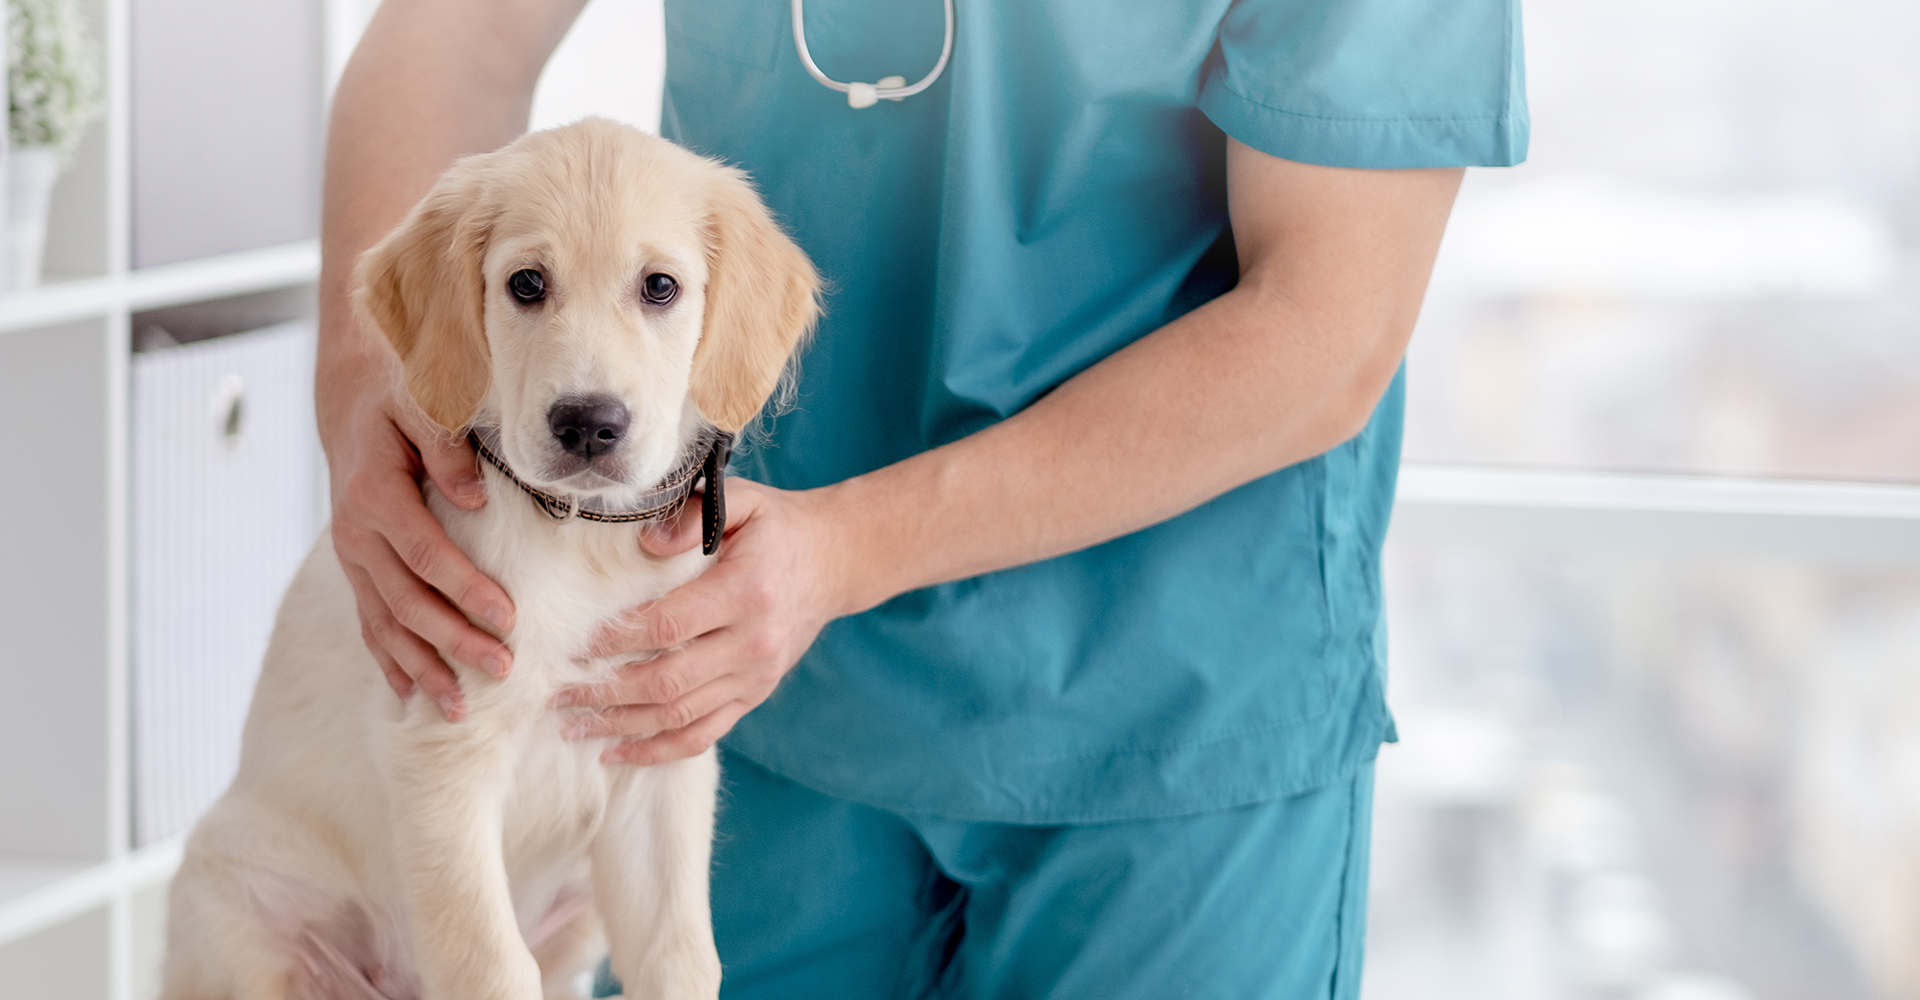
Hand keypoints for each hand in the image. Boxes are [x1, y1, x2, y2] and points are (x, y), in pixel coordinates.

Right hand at [320, 350, 515, 720]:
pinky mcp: (357, 567)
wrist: (351, 395)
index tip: (508, 619)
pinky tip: (412, 693)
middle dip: (455, 642)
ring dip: (422, 667)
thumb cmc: (399, 394)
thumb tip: (475, 498)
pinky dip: (391, 659)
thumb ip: (447, 446)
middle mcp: (357, 533)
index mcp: (375, 494)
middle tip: (503, 671)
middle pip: (408, 601)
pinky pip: (370, 620)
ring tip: (459, 709)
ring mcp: (353, 556)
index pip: (427, 554)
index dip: (467, 590)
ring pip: (386, 623)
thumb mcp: (423, 401)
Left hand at [553, 479, 848, 764]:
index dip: (616, 640)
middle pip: (667, 682)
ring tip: (573, 727)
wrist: (835, 562)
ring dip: (622, 726)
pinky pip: (704, 734)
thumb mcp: (744, 501)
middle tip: (557, 695)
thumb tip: (645, 544)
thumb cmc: (776, 528)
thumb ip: (693, 515)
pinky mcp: (755, 694)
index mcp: (746, 591)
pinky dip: (659, 750)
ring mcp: (755, 675)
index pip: (668, 625)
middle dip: (605, 694)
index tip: (573, 645)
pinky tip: (618, 752)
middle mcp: (753, 642)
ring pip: (680, 716)